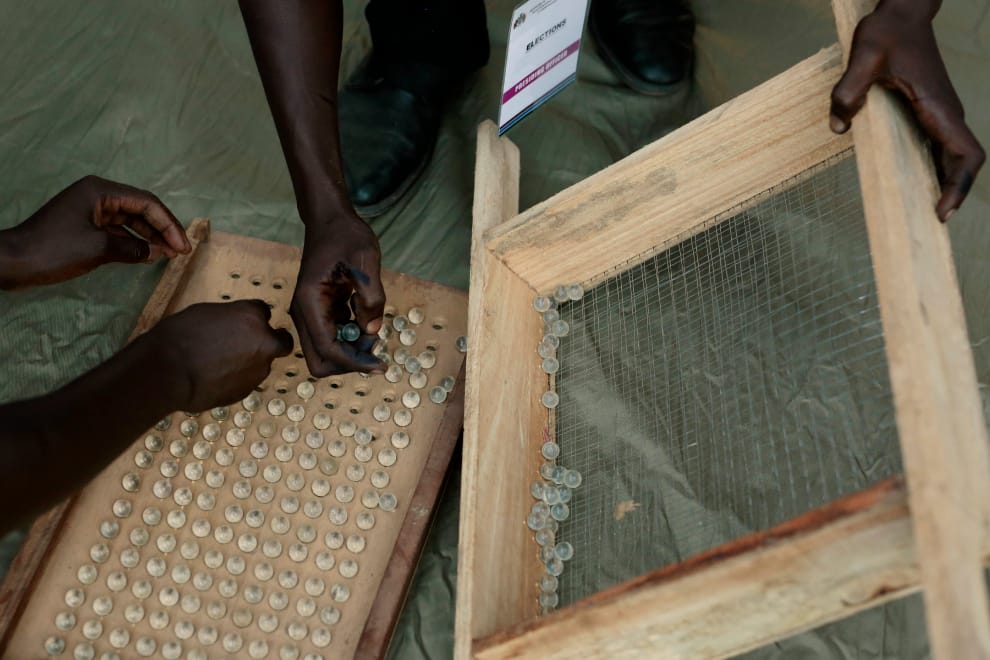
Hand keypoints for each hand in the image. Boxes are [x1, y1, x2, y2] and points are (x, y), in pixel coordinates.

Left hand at [0, 175, 189, 288]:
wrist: (14, 262)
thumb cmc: (54, 249)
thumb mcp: (98, 249)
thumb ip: (133, 249)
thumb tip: (156, 253)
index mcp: (100, 191)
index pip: (146, 203)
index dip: (169, 224)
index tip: (183, 247)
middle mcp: (98, 196)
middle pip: (141, 210)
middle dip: (163, 230)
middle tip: (181, 251)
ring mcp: (91, 211)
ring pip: (131, 221)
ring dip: (150, 237)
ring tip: (168, 255)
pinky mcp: (86, 226)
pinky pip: (118, 231)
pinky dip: (134, 243)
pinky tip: (147, 255)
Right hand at [143, 300, 293, 410]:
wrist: (168, 372)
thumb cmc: (180, 335)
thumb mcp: (206, 313)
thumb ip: (230, 318)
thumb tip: (235, 324)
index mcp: (252, 316)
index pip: (265, 311)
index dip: (255, 317)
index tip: (247, 322)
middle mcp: (263, 342)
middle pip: (281, 341)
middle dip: (273, 341)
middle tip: (256, 344)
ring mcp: (258, 369)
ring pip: (264, 363)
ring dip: (251, 362)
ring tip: (222, 364)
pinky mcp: (248, 389)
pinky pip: (248, 380)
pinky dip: (238, 378)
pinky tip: (216, 378)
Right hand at [291, 213, 385, 376]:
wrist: (330, 220)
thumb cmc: (346, 236)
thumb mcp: (366, 261)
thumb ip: (371, 298)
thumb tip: (371, 331)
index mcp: (310, 302)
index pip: (327, 349)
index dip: (354, 362)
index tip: (381, 364)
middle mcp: (304, 313)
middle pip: (320, 360)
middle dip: (349, 361)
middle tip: (374, 344)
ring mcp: (309, 314)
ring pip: (326, 352)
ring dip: (351, 350)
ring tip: (373, 328)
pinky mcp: (319, 312)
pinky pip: (333, 337)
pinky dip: (351, 338)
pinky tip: (366, 318)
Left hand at [829, 0, 984, 221]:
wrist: (901, 12)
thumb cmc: (886, 31)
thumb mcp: (863, 56)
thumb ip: (848, 90)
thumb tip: (837, 125)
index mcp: (937, 106)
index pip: (965, 153)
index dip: (959, 184)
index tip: (942, 210)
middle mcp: (946, 112)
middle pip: (963, 161)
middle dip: (953, 193)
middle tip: (931, 224)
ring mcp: (941, 112)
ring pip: (953, 155)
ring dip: (946, 182)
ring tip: (925, 212)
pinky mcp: (930, 110)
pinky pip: (940, 145)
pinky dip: (936, 167)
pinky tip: (917, 184)